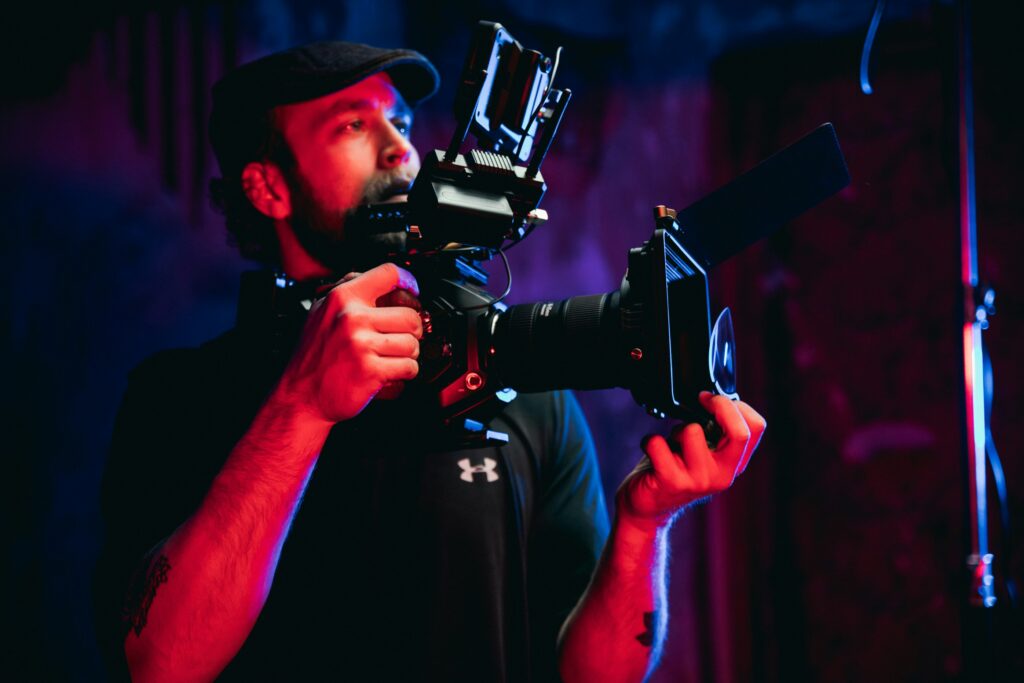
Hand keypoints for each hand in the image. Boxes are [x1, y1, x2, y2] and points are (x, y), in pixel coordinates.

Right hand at [272, 263, 422, 424]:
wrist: (301, 395)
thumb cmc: (313, 356)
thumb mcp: (321, 312)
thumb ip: (349, 292)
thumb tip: (384, 281)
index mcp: (342, 298)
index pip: (388, 274)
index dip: (408, 282)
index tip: (413, 292)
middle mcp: (352, 318)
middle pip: (410, 315)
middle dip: (412, 331)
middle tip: (401, 338)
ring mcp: (362, 344)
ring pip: (412, 343)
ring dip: (408, 354)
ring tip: (392, 357)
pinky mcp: (371, 370)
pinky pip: (409, 367)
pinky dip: (405, 372)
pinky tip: (390, 372)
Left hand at [616, 392, 765, 530]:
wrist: (648, 508)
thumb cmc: (674, 471)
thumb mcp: (702, 454)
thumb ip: (714, 433)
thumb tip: (714, 399)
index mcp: (734, 464)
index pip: (756, 427)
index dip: (736, 405)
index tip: (713, 400)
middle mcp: (722, 475)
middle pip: (740, 433)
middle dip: (720, 406)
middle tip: (701, 401)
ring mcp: (699, 480)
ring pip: (692, 431)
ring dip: (675, 430)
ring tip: (671, 444)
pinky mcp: (672, 481)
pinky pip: (658, 443)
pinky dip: (649, 441)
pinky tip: (652, 452)